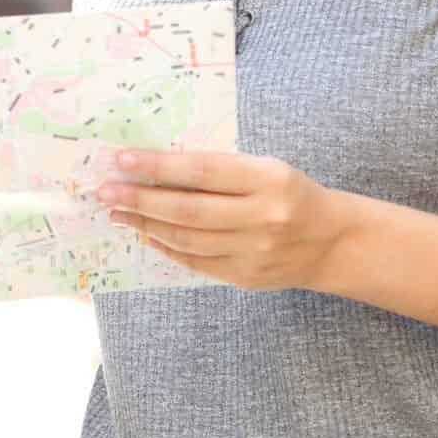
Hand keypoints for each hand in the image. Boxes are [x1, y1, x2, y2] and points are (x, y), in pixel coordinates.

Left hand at [94, 148, 357, 291]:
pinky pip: (195, 262)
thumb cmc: (289, 193)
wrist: (332, 241)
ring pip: (187, 239)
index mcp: (269, 179)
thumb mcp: (264, 168)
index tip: (121, 159)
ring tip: (118, 213)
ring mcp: (254, 252)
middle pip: (188, 209)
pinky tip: (146, 234)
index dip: (158, 166)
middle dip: (139, 200)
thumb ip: (218, 169)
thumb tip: (155, 166)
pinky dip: (166, 247)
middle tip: (105, 192)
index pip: (202, 170)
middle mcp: (263, 216)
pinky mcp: (246, 277)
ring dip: (145, 225)